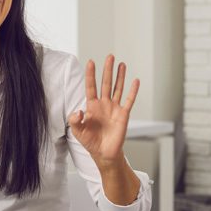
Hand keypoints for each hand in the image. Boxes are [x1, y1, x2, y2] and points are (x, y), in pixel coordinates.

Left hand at [68, 55, 138, 171]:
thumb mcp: (78, 131)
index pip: (91, 87)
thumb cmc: (90, 141)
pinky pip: (129, 100)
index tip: (91, 62)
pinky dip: (133, 91)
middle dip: (107, 70)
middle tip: (110, 56)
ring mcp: (114, 108)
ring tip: (121, 64)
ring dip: (120, 76)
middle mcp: (103, 104)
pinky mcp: (123, 115)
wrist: (104, 153)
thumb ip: (75, 120)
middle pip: (106, 83)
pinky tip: (135, 81)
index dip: (90, 75)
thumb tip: (79, 111)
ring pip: (118, 88)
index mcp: (91, 106)